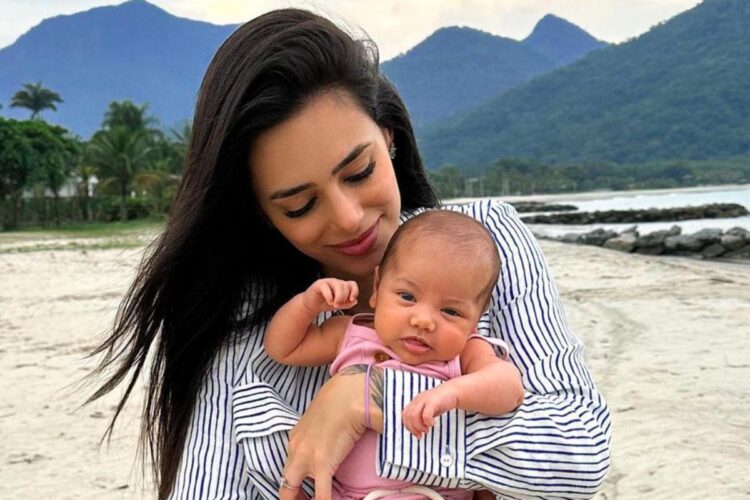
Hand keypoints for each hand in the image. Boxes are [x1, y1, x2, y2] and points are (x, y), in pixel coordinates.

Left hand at [280, 372, 368, 499]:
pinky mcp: (322, 464)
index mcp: (296, 437)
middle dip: (292, 496)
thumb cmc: (341, 399)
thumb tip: (332, 439)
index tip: (303, 489)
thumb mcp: (323, 418)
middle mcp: (295, 448)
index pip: (290, 465)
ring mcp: (305, 457)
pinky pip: (321, 494)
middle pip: (285, 482)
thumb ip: (320, 433)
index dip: (295, 482)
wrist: (349, 395)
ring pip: (292, 490)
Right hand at [301, 278, 357, 313]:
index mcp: (342, 286)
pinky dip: (329, 296)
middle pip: (345, 285)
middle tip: (338, 305)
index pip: (352, 284)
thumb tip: (355, 301)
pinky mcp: (319, 284)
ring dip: (339, 297)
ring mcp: (327, 282)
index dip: (354, 291)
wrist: (311, 305)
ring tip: (334, 304)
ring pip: (338, 285)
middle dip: (344, 297)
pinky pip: (326, 287)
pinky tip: (329, 302)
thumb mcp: (338, 305)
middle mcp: (336, 282)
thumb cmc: (325, 303)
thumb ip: (347, 304)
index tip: (351, 300)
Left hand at [401, 384, 457, 438]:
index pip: (405, 415)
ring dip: (419, 426)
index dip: (409, 427)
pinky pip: (425, 414)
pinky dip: (428, 422)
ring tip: (427, 430)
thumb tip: (416, 430)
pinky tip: (433, 424)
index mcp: (415, 402)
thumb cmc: (441, 402)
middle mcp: (418, 400)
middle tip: (421, 434)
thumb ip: (421, 416)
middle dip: (413, 429)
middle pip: (407, 416)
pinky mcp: (433, 401)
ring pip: (413, 415)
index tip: (417, 434)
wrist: (454, 391)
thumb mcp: (429, 409)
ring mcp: (425, 400)